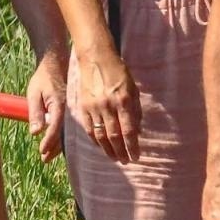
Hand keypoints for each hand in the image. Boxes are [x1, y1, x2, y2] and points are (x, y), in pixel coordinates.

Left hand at [26, 49, 67, 162]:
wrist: (57, 64)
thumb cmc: (43, 78)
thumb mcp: (34, 93)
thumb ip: (35, 112)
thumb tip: (35, 132)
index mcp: (60, 106)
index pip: (55, 128)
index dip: (49, 142)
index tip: (42, 152)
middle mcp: (70, 110)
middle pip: (63, 134)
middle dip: (53, 148)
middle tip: (44, 159)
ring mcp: (73, 110)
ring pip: (69, 132)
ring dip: (59, 145)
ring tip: (49, 155)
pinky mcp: (74, 110)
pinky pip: (71, 126)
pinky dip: (66, 137)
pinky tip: (61, 144)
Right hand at [76, 47, 141, 161]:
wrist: (95, 58)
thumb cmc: (118, 73)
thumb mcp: (133, 90)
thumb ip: (135, 111)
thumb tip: (137, 131)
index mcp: (123, 102)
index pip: (129, 131)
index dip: (132, 147)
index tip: (136, 157)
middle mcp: (108, 106)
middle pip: (114, 136)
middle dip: (121, 152)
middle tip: (125, 161)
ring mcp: (93, 106)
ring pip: (100, 135)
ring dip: (108, 149)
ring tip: (114, 158)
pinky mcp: (82, 105)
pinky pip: (88, 127)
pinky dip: (94, 139)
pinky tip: (100, 145)